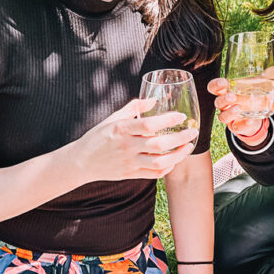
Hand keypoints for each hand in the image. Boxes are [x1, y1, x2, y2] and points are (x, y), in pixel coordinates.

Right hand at [74, 98, 197, 182]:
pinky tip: (174, 160)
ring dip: (177, 156)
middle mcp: (125, 146)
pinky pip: (153, 174)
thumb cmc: (98, 137)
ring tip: (188, 147)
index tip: (181, 117)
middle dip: (179, 138)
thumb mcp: (112, 118)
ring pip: (158, 162)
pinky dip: (166, 168)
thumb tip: (153, 99)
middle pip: (158, 144)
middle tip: (192, 132)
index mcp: (121, 129)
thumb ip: (133, 108)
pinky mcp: (130, 174)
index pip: (148, 124)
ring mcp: (128, 162)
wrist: (81, 162)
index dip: (167, 120)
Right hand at [206, 77, 273, 147]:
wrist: (256, 116)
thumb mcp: (258, 85)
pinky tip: (250, 120)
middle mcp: (225, 105)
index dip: (215, 85)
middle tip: (232, 96)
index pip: (214, 87)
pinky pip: (237, 127)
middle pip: (217, 102)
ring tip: (239, 108)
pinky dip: (243, 124)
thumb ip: (266, 76)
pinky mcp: (236, 126)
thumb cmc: (251, 96)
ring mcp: (230, 117)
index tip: (223, 83)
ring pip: (223, 116)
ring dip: (230, 112)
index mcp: (227, 91)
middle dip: (223, 99)